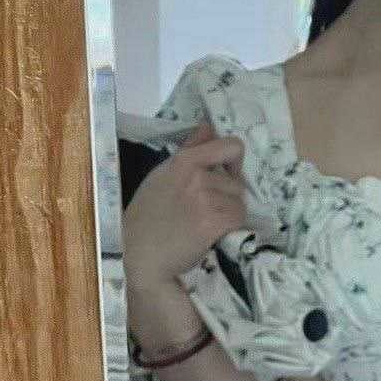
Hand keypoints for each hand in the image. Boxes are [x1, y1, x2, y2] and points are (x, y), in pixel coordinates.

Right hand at [122, 120, 246, 286]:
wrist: (142, 254)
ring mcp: (207, 198)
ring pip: (238, 200)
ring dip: (228, 211)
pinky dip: (229, 226)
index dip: (233, 160)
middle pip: (236, 180)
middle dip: (226, 194)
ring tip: (204, 222)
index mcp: (184, 160)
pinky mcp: (215, 221)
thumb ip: (189, 150)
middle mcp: (198, 175)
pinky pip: (238, 217)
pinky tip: (210, 232)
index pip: (231, 145)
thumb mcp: (162, 174)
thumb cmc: (148, 216)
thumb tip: (209, 126)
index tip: (227, 172)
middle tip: (203, 208)